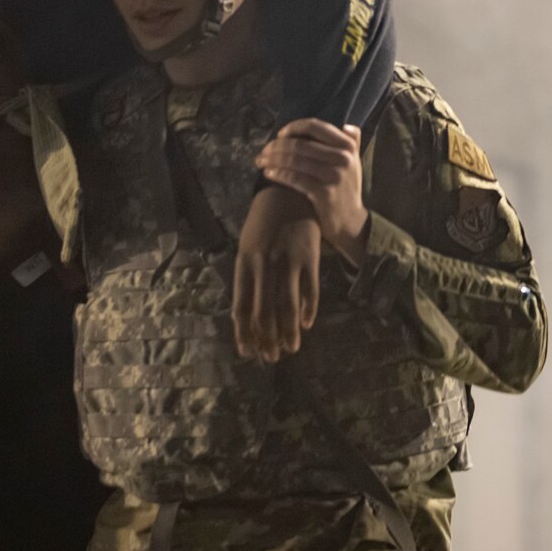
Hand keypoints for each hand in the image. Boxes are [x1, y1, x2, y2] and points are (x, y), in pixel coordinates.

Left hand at [233, 185, 320, 362]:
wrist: (288, 193)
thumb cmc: (264, 225)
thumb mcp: (247, 248)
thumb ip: (247, 279)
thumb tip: (245, 315)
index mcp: (244, 264)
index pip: (241, 307)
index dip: (244, 333)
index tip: (248, 352)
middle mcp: (264, 265)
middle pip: (264, 312)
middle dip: (267, 339)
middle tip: (271, 357)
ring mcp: (288, 261)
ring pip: (287, 306)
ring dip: (289, 332)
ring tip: (290, 349)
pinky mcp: (309, 257)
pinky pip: (310, 290)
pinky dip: (308, 310)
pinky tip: (307, 325)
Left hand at [253, 119, 369, 265]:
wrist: (351, 221)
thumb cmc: (347, 189)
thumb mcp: (354, 163)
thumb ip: (352, 142)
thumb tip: (346, 125)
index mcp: (347, 146)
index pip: (316, 126)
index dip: (294, 127)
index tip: (280, 134)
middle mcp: (342, 158)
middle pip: (300, 144)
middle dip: (276, 146)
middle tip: (263, 151)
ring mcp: (333, 175)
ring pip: (294, 160)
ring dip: (272, 159)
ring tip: (260, 161)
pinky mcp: (323, 193)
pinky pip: (294, 178)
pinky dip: (278, 173)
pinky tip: (268, 173)